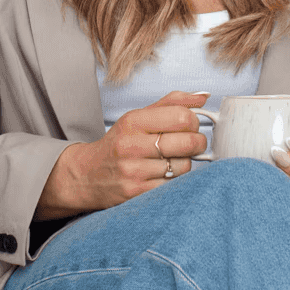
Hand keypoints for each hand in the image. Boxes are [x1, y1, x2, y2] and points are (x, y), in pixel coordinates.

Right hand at [35, 91, 208, 218]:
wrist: (87, 175)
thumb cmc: (119, 143)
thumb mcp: (138, 117)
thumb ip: (171, 103)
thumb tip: (203, 97)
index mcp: (133, 121)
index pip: (181, 117)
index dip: (193, 121)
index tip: (190, 125)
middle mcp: (132, 145)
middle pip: (187, 142)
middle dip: (197, 143)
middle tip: (193, 143)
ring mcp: (134, 171)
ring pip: (184, 166)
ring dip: (185, 163)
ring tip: (173, 160)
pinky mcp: (137, 193)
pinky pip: (173, 186)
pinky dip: (175, 180)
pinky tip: (164, 175)